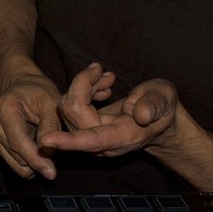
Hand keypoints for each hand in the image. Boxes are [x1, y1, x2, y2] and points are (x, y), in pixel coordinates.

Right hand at [0, 71, 63, 178]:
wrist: (22, 86)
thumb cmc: (39, 93)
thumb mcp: (52, 102)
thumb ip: (50, 126)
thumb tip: (48, 152)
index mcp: (5, 108)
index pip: (18, 141)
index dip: (35, 159)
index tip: (51, 173)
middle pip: (17, 156)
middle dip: (39, 160)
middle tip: (57, 152)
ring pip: (16, 164)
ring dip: (34, 161)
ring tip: (45, 145)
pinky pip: (14, 163)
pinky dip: (29, 161)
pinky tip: (36, 147)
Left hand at [41, 63, 177, 156]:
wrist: (162, 119)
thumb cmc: (164, 107)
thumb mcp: (165, 100)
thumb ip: (155, 105)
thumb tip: (140, 114)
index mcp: (122, 138)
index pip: (90, 141)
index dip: (68, 140)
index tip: (47, 139)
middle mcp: (102, 141)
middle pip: (73, 114)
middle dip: (82, 85)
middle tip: (102, 69)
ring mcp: (91, 134)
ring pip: (70, 107)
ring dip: (84, 85)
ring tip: (107, 76)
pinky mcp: (85, 126)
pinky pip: (72, 105)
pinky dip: (83, 88)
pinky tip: (102, 82)